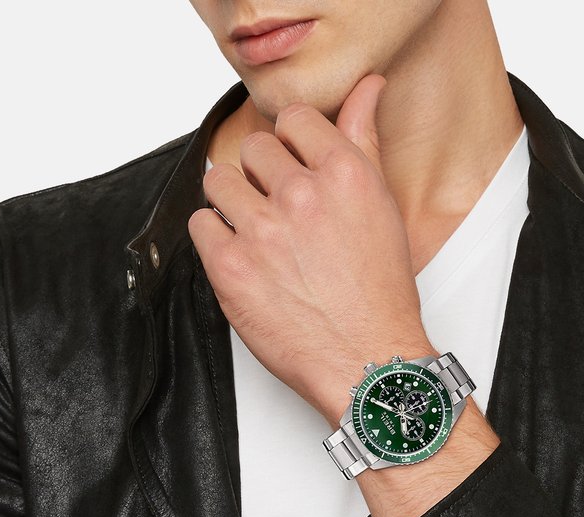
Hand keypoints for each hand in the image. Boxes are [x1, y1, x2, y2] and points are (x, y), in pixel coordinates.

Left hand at [188, 75, 432, 425]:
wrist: (365, 362)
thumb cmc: (379, 297)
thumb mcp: (383, 209)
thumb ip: (364, 141)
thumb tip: (366, 87)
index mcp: (344, 175)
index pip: (293, 119)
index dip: (289, 145)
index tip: (290, 167)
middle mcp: (302, 196)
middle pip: (253, 149)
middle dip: (261, 176)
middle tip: (277, 212)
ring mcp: (262, 231)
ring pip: (220, 181)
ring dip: (232, 203)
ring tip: (255, 234)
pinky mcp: (231, 267)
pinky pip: (200, 225)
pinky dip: (214, 238)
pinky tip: (240, 257)